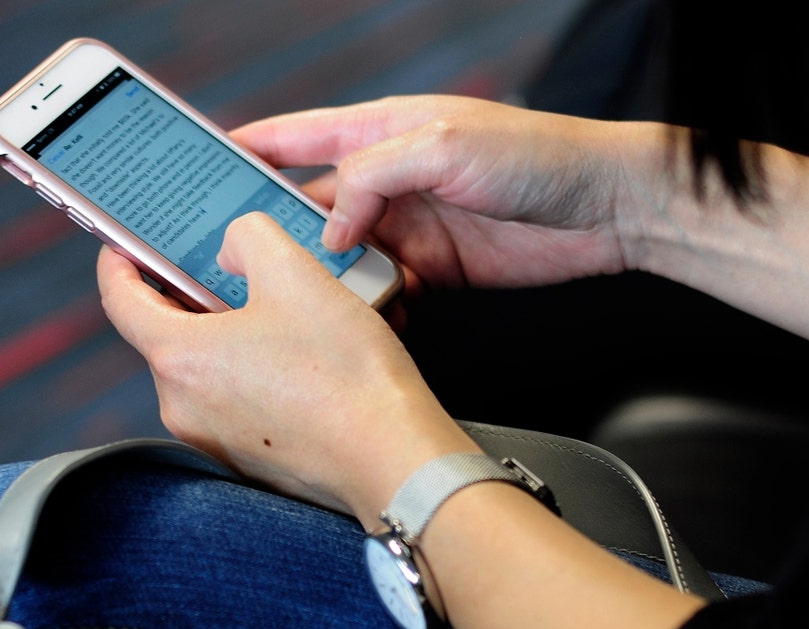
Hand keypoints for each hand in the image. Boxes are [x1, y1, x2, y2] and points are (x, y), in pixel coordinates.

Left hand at [96, 216, 477, 525]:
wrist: (394, 459)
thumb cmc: (346, 375)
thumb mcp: (296, 273)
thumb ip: (248, 237)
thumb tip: (232, 248)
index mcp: (179, 358)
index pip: (119, 300)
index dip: (120, 261)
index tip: (127, 242)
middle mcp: (183, 407)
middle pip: (170, 333)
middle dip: (197, 294)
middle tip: (237, 267)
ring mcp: (215, 439)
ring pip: (209, 366)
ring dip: (236, 333)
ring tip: (289, 312)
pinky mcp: (250, 459)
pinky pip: (238, 400)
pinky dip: (257, 372)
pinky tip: (304, 358)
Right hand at [231, 95, 634, 297]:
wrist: (605, 209)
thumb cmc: (536, 156)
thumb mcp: (442, 146)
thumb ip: (373, 177)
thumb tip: (329, 226)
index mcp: (384, 131)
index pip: (301, 136)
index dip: (251, 150)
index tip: (203, 166)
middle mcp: (391, 178)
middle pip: (312, 204)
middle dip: (273, 228)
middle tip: (231, 257)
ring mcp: (411, 225)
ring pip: (343, 255)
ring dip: (322, 276)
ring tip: (290, 298)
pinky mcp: (436, 267)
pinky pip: (383, 288)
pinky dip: (366, 303)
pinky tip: (353, 317)